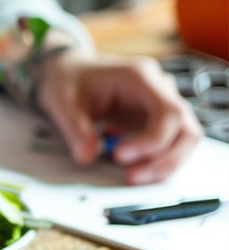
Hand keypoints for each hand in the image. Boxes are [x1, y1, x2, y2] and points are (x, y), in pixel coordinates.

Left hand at [37, 51, 201, 184]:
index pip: (168, 112)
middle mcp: (160, 90)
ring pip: (185, 139)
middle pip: (187, 129)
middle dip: (165, 160)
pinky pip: (170, 145)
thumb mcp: (62, 102)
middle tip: (132, 177)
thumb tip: (87, 158)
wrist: (70, 73)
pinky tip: (132, 168)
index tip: (119, 156)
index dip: (152, 140)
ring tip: (131, 176)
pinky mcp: (156, 121)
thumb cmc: (69, 80)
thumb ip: (75, 130)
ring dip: (163, 164)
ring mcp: (161, 105)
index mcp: (141, 77)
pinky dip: (156, 161)